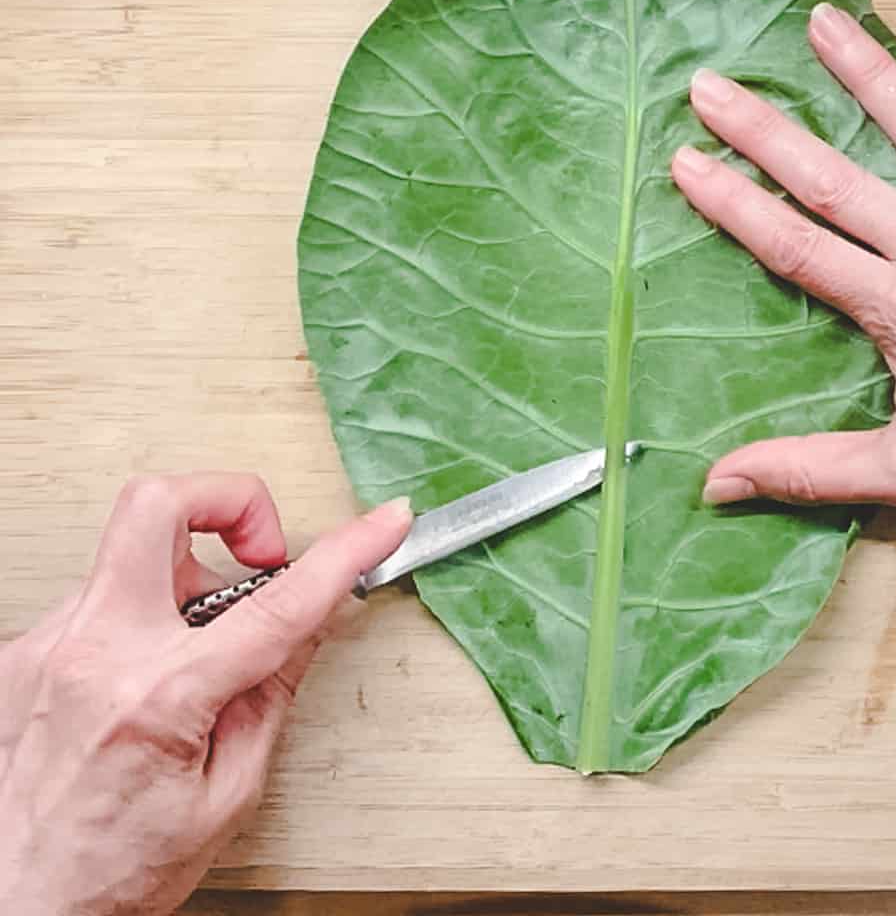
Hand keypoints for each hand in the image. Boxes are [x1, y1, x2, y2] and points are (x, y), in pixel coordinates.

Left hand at [0, 473, 409, 915]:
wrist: (9, 914)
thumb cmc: (106, 877)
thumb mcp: (224, 797)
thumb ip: (271, 695)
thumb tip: (308, 622)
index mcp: (159, 697)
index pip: (278, 603)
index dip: (346, 552)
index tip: (383, 525)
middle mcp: (94, 653)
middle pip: (158, 503)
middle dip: (227, 497)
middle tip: (258, 545)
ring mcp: (49, 645)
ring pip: (130, 549)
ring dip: (183, 571)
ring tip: (199, 635)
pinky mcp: (22, 651)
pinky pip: (99, 596)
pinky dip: (141, 616)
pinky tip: (148, 668)